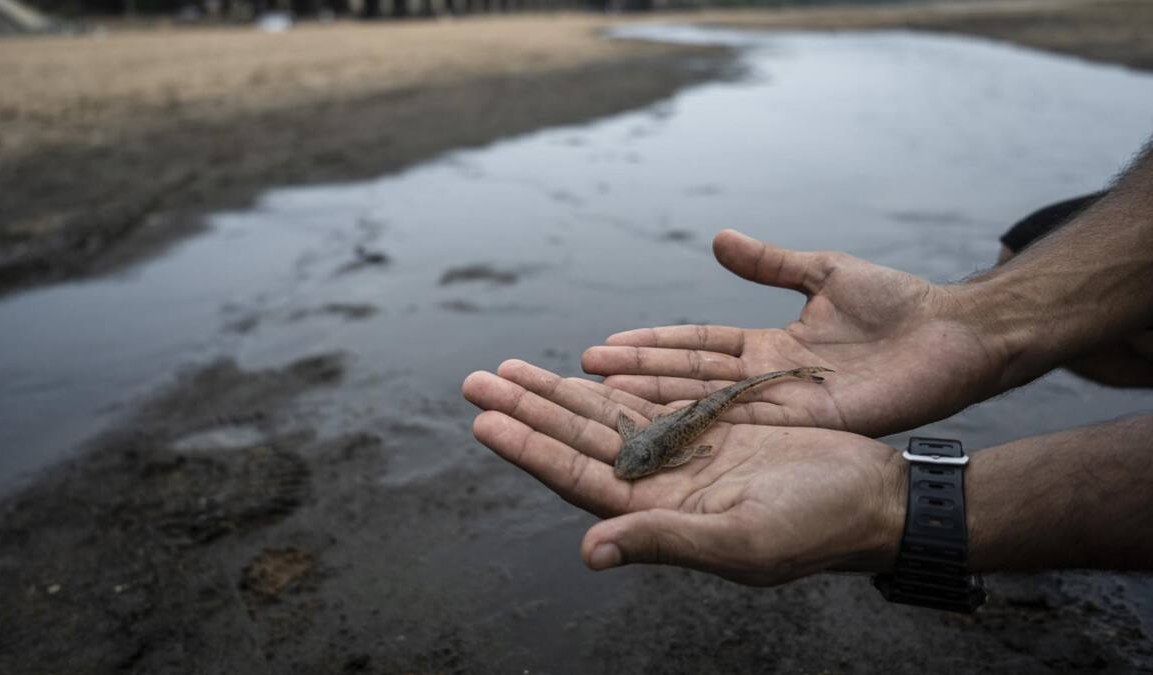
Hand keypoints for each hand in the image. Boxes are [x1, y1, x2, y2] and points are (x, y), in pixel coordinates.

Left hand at [463, 359, 904, 584]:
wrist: (873, 498)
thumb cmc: (817, 528)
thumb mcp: (741, 540)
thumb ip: (664, 540)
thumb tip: (591, 551)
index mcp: (658, 514)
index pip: (575, 476)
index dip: (527, 448)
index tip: (483, 420)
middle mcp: (659, 485)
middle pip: (575, 440)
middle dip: (525, 409)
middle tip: (475, 380)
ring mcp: (682, 456)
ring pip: (604, 417)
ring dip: (556, 394)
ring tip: (510, 370)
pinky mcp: (710, 429)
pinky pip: (647, 402)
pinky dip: (611, 386)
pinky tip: (580, 373)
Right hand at [582, 230, 1008, 436]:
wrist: (957, 333)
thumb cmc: (899, 304)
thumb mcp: (823, 272)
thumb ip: (768, 263)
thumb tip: (717, 239)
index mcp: (767, 346)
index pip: (695, 345)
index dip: (651, 344)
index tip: (604, 345)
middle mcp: (766, 379)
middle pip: (687, 376)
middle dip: (633, 374)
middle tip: (579, 374)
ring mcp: (785, 404)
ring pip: (704, 402)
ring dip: (652, 399)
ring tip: (600, 396)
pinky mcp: (809, 422)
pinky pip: (744, 420)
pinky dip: (700, 419)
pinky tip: (662, 419)